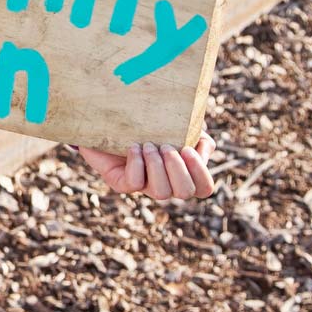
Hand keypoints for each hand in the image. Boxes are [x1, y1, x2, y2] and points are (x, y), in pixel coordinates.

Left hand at [75, 133, 216, 200]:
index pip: (204, 187)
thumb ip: (194, 131)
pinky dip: (137, 164)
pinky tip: (132, 147)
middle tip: (166, 147)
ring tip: (148, 145)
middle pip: (186, 192)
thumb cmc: (146, 120)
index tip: (188, 149)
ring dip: (157, 167)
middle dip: (178, 169)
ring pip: (161, 193)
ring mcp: (144, 185)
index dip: (200, 172)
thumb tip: (204, 144)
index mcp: (182, 171)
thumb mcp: (176, 122)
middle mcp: (166, 183)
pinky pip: (135, 183)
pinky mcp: (122, 183)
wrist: (107, 119)